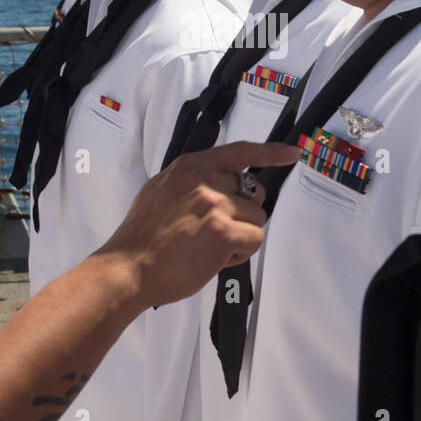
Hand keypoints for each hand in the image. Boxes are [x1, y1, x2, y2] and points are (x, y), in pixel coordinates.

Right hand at [94, 140, 301, 307]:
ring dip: (240, 236)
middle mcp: (204, 180)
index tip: (292, 152)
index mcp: (189, 167)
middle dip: (242, 213)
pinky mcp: (224, 232)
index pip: (239, 152)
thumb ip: (190, 182)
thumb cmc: (141, 239)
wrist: (129, 268)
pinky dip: (240, 253)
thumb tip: (216, 184)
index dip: (270, 151)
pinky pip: (254, 240)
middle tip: (214, 231)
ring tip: (207, 247)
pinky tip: (213, 258)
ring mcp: (215, 204)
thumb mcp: (160, 191)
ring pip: (256, 218)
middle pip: (252, 192)